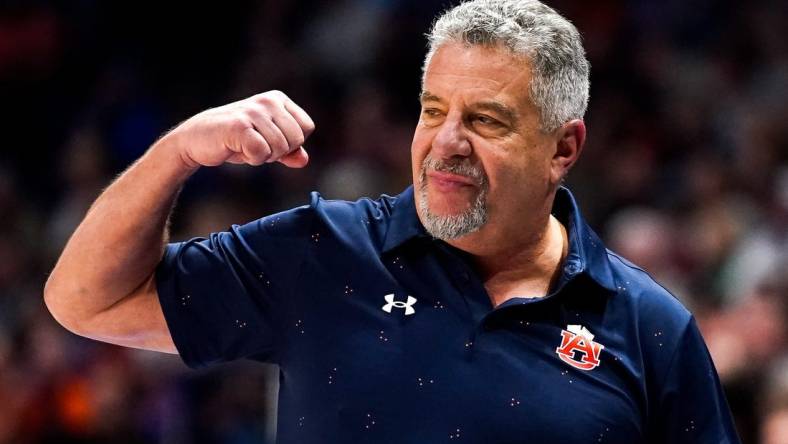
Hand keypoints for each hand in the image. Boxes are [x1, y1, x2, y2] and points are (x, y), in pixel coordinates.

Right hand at [161, 90, 314, 168]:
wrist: (196, 139)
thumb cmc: (234, 140)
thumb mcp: (267, 143)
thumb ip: (288, 151)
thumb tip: (303, 160)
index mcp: (278, 99)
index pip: (306, 127)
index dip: (291, 143)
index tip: (269, 141)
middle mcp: (268, 101)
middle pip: (296, 139)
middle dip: (278, 152)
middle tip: (255, 145)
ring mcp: (253, 112)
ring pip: (280, 148)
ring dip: (263, 156)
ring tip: (244, 146)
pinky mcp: (239, 126)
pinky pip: (262, 153)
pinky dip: (252, 159)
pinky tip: (237, 149)